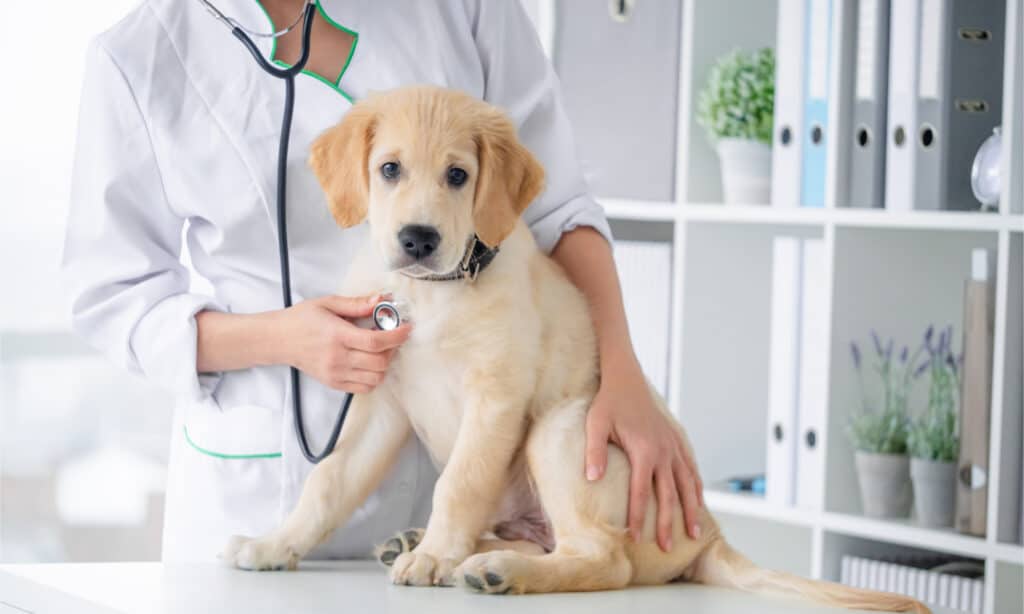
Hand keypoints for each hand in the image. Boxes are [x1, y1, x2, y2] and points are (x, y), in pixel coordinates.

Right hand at [276, 294, 411, 392]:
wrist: (279, 340)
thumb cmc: (302, 319)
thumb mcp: (328, 303)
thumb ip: (357, 303)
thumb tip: (381, 299)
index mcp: (337, 335)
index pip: (375, 341)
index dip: (397, 336)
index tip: (406, 328)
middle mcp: (337, 358)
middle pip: (379, 362)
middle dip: (393, 348)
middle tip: (391, 336)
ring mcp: (336, 374)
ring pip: (375, 378)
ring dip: (385, 364)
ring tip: (380, 349)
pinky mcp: (334, 383)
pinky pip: (364, 388)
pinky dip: (374, 377)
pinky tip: (369, 362)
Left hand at [584, 358, 703, 550]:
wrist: (627, 378)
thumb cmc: (608, 403)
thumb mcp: (596, 424)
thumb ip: (595, 452)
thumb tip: (592, 479)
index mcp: (644, 450)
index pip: (641, 492)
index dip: (639, 516)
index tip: (636, 537)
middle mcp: (663, 451)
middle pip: (669, 494)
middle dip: (669, 523)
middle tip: (668, 548)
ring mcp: (674, 446)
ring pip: (687, 484)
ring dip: (691, 510)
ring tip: (694, 533)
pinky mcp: (677, 440)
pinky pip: (691, 468)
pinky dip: (696, 487)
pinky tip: (698, 502)